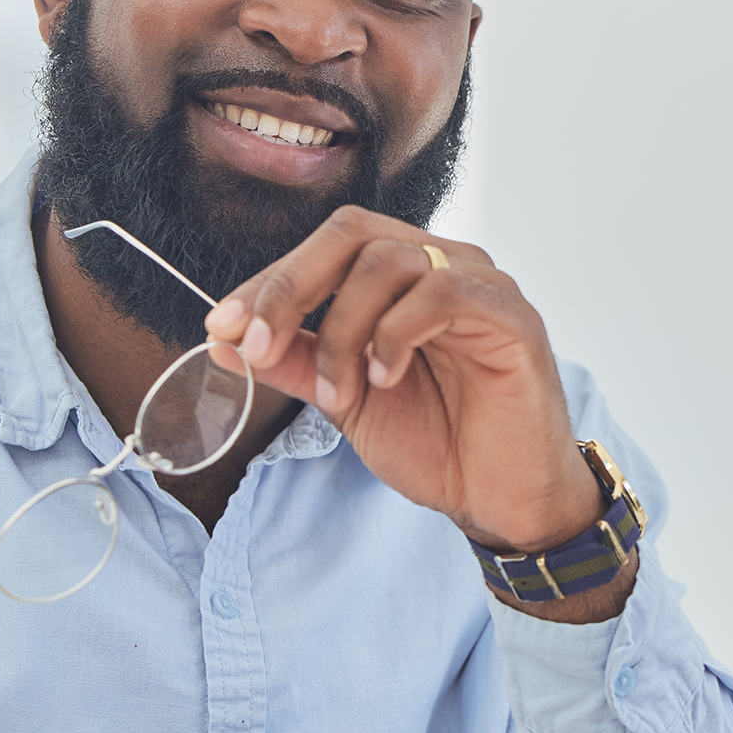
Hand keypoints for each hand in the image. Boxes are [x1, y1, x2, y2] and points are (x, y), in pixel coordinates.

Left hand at [205, 206, 602, 555]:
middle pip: (352, 233)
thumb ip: (294, 363)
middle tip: (258, 344)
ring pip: (390, 261)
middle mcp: (440, 264)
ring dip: (344, 328)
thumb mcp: (345, 401)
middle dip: (290, 287)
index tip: (221, 327)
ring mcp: (480, 284)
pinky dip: (396, 333)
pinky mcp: (511, 315)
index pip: (325, 249)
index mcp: (401, 277)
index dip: (268, 283)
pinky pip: (443, 292)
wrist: (499, 499)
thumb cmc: (437, 443)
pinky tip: (384, 377)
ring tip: (340, 393)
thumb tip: (222, 340)